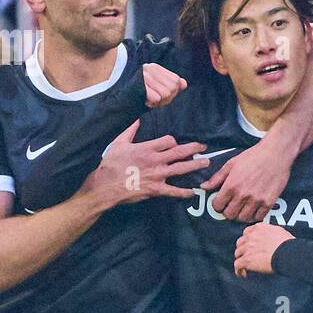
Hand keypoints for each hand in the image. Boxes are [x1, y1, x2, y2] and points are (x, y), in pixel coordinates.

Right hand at [84, 120, 209, 207]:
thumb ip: (130, 131)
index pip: (168, 141)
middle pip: (180, 152)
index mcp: (147, 148)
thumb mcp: (118, 143)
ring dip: (195, 165)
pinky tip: (193, 191)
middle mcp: (155, 160)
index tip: (175, 144)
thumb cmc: (110, 164)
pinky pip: (174, 191)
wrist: (105, 186)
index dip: (174, 141)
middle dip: (194, 148)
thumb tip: (138, 119)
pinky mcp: (156, 190)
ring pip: (181, 169)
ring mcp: (157, 175)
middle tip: (204, 147)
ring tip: (207, 163)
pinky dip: (184, 192)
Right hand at [143, 62, 187, 108]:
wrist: (122, 102)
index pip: (176, 81)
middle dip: (166, 98)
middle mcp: (149, 68)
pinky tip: (144, 100)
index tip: (159, 93)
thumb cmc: (143, 96)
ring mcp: (144, 76)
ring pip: (166, 94)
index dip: (171, 92)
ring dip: (158, 101)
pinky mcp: (139, 84)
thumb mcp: (160, 90)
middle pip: (172, 88)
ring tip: (148, 99)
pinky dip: (152, 103)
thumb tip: (184, 84)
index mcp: (155, 67)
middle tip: (153, 98)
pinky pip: (157, 98)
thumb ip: (173, 86)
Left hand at [201, 133, 291, 222]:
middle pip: (229, 215)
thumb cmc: (253, 156)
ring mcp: (256, 200)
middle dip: (228, 211)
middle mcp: (243, 194)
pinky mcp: (269, 202)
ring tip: (242, 208)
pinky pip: (258, 217)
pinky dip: (255, 215)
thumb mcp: (231, 164)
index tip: (221, 202)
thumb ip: (217, 178)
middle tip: (231, 206)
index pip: (217, 205)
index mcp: (231, 185)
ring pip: (243, 218)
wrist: (276, 153)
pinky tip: (254, 209)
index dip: (217, 205)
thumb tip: (204, 187)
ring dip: (241, 215)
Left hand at [234, 223, 293, 276]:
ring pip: (238, 253)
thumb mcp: (279, 231)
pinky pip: (237, 264)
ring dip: (241, 259)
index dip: (247, 239)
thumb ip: (270, 232)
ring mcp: (248, 248)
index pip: (247, 232)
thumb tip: (272, 236)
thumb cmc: (287, 244)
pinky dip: (239, 269)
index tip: (249, 243)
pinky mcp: (247, 259)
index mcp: (259, 228)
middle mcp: (251, 237)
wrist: (287, 253)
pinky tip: (242, 273)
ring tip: (244, 265)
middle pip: (240, 242)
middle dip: (243, 248)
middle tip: (247, 255)